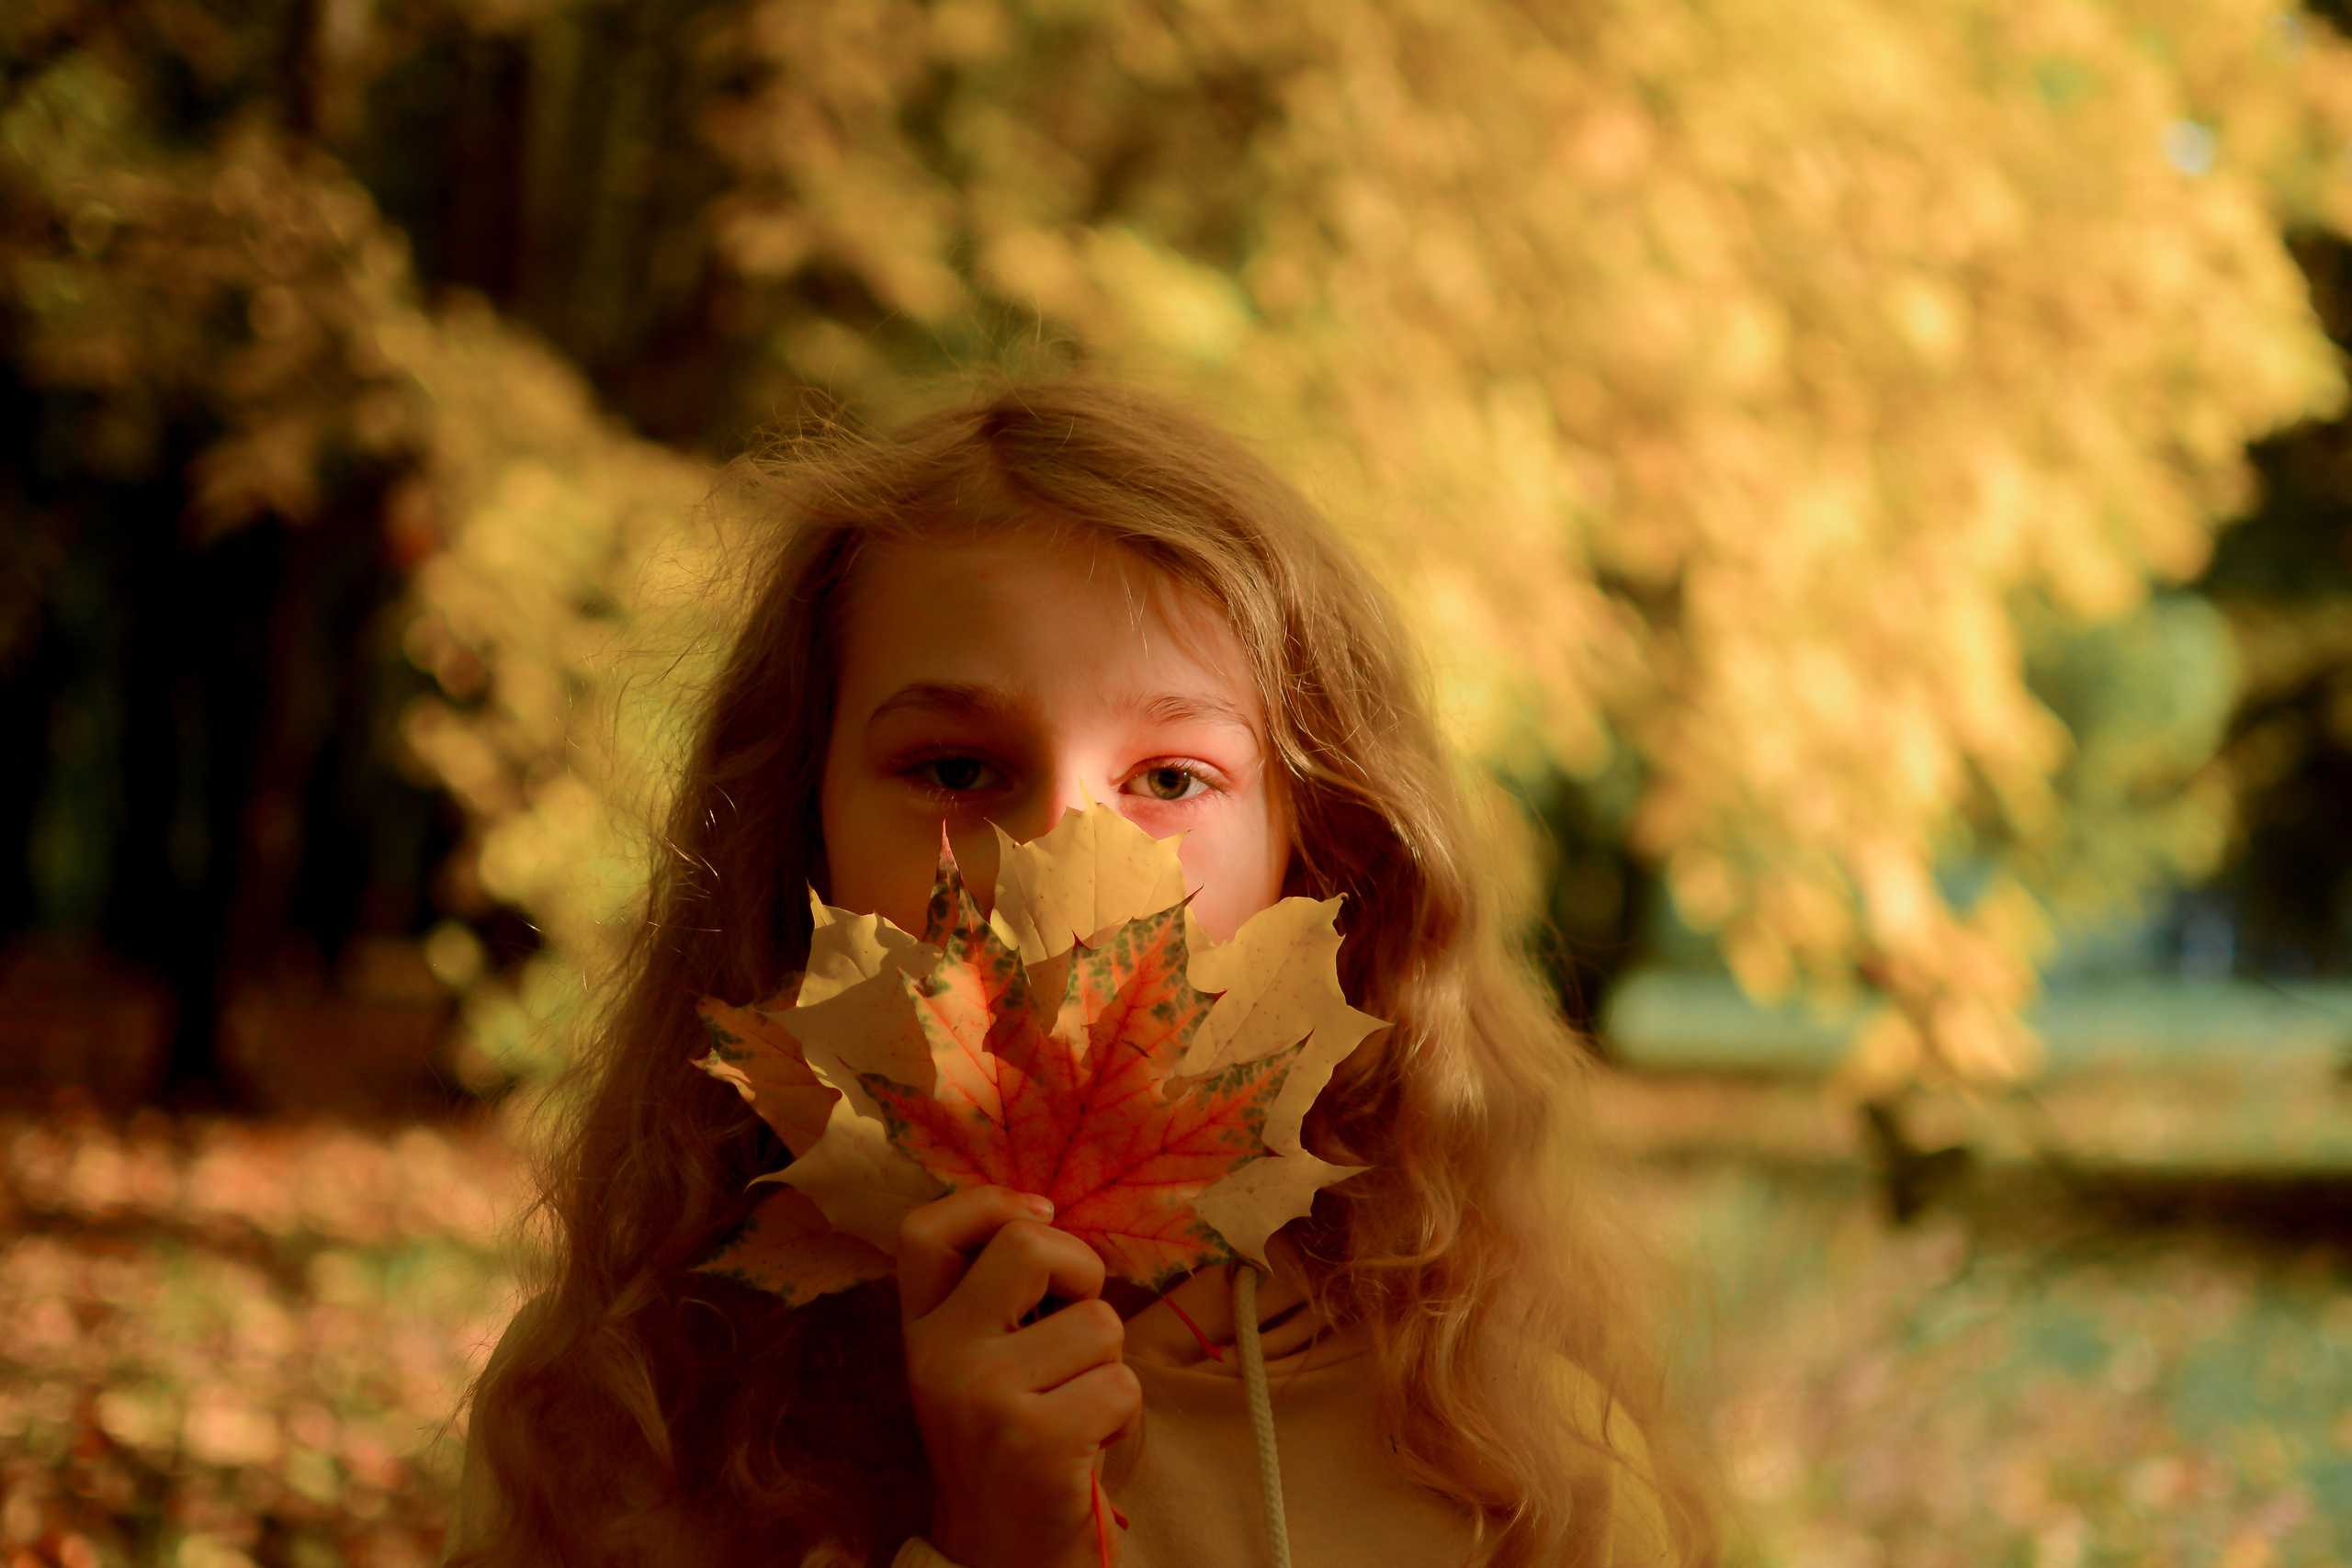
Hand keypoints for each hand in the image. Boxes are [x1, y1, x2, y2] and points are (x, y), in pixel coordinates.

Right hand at [899, 1187, 1139, 1567]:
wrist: (1001, 1558)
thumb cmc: (1012, 1445)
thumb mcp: (977, 1363)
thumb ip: (994, 1295)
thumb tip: (1045, 1209)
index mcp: (920, 1331)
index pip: (924, 1230)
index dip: (990, 1203)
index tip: (1040, 1214)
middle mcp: (938, 1358)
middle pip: (1030, 1244)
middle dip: (1082, 1274)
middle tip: (1076, 1329)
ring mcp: (983, 1397)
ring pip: (1098, 1321)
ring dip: (1108, 1365)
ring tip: (1075, 1408)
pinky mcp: (1035, 1440)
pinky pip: (1122, 1385)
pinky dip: (1123, 1417)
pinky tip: (1087, 1447)